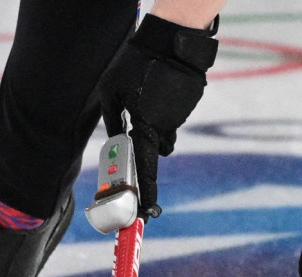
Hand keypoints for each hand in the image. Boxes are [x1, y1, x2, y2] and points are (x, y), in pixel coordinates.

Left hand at [99, 14, 218, 218]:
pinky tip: (159, 85)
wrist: (171, 40)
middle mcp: (167, 127)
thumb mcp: (111, 92)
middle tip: (138, 117)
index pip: (145, 169)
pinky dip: (166, 106)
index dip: (145, 192)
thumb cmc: (136, 64)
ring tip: (147, 94)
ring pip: (166, 131)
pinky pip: (174, 114)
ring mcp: (181, 116)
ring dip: (156, 122)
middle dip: (148, 143)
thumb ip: (113, 121)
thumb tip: (114, 141)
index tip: (145, 211)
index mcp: (147, 128)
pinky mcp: (189, 104)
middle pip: (157, 149)